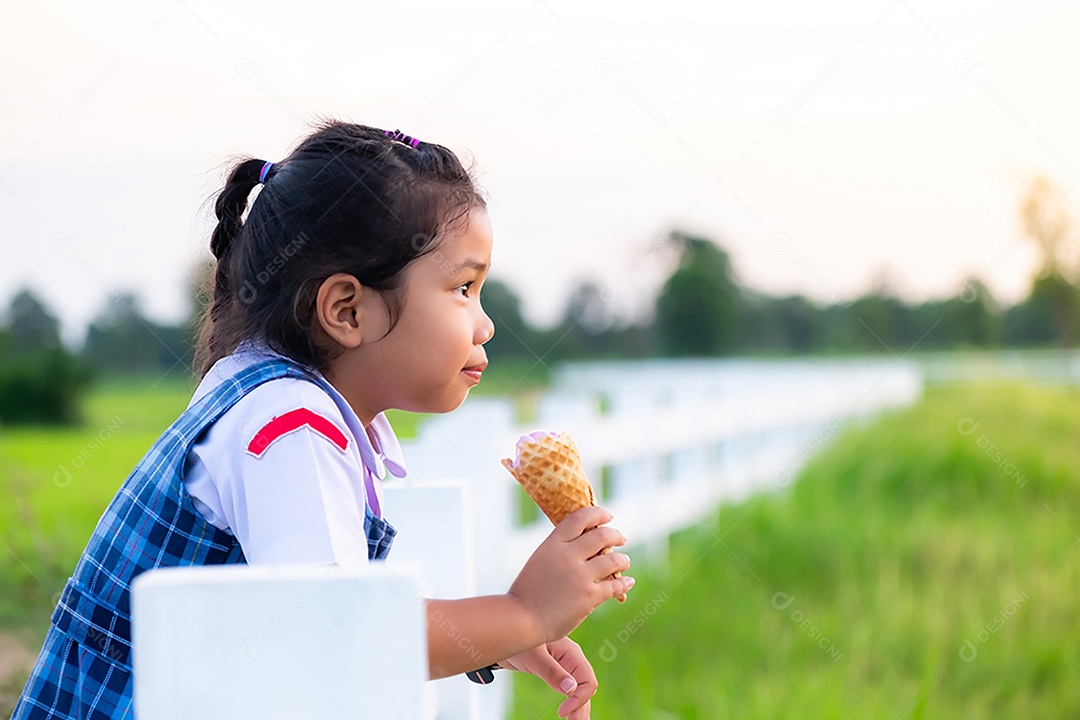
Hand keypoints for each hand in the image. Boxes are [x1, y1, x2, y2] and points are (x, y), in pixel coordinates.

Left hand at [499, 637, 596, 718]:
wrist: (503, 632)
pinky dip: (571, 702)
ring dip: (578, 708)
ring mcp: (565, 665)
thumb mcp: (534, 657)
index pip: (587, 681)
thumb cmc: (518, 638)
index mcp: (571, 653)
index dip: (578, 699)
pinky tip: (568, 713)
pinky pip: (569, 688)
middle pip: (585, 688)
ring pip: (579, 690)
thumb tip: (571, 689)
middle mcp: (571, 659)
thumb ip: (552, 672)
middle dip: (581, 708)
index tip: (561, 713)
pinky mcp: (556, 670)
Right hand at [508, 506, 633, 642]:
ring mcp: (580, 576)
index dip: (598, 513)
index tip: (609, 515)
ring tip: (624, 561)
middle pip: (602, 536)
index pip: (579, 518)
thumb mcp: (539, 560)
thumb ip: (559, 550)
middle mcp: (567, 556)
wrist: (521, 619)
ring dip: (623, 560)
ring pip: (613, 560)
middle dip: (616, 535)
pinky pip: (615, 586)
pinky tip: (628, 582)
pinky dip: (624, 583)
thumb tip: (583, 543)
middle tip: (622, 538)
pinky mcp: (589, 597)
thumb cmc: (527, 592)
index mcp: (552, 544)